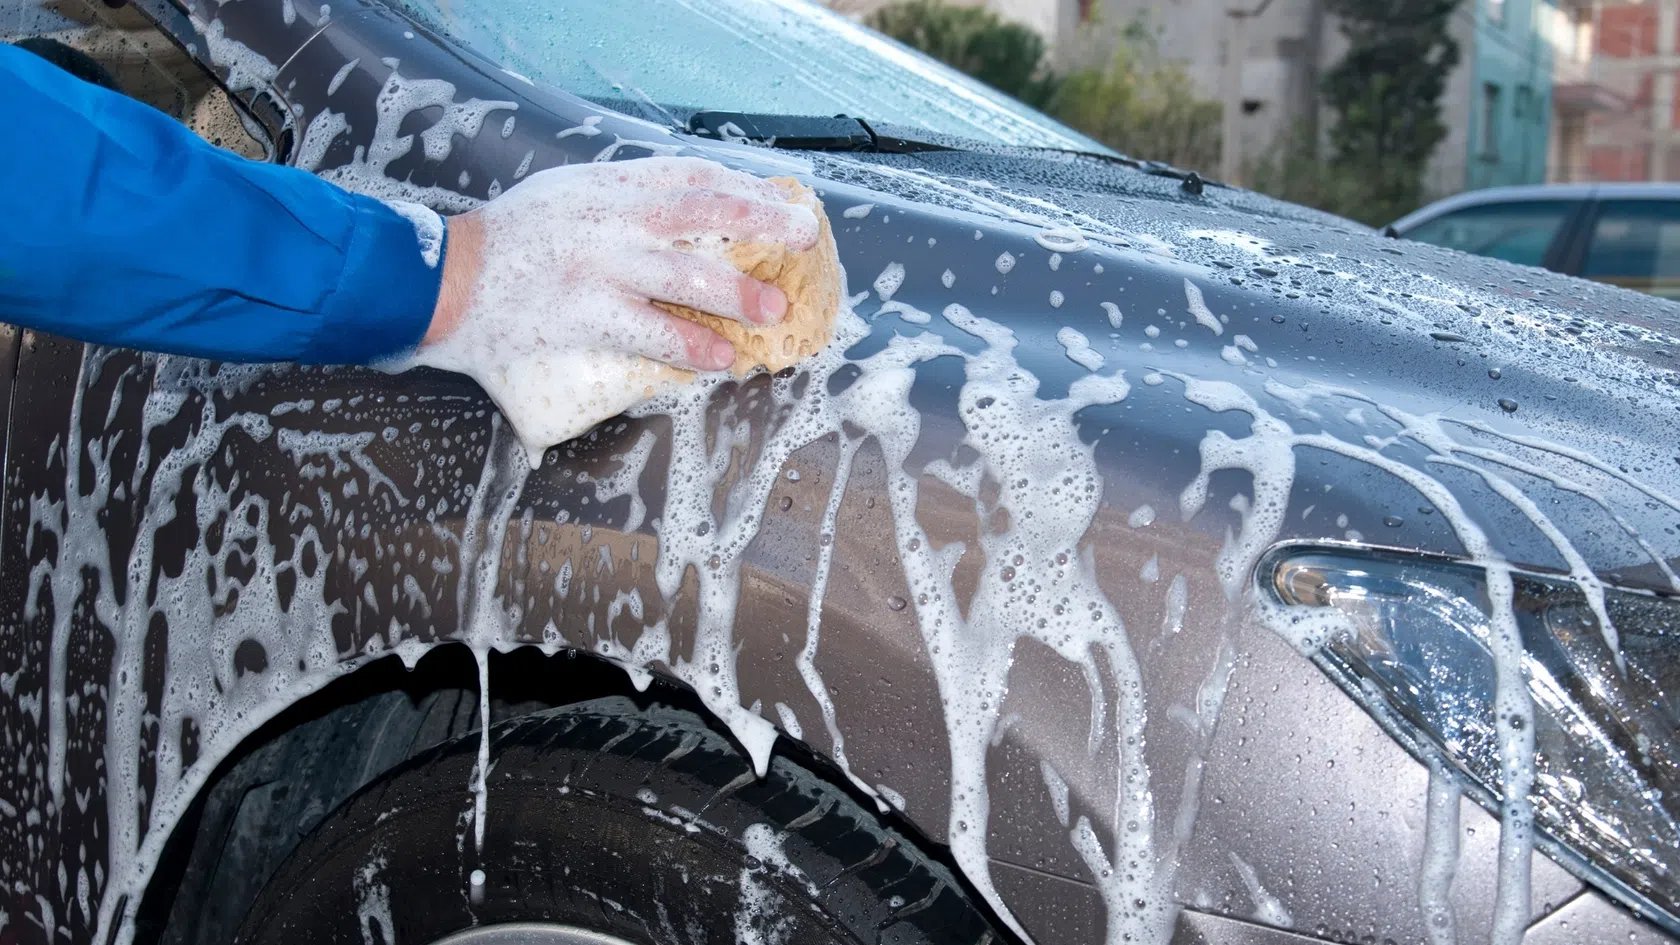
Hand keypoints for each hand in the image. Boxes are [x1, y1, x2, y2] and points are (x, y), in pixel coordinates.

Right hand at [422, 156, 819, 370]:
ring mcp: (599, 268)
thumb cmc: (507, 242)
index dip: (743, 186)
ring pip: (686, 276)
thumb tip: (681, 216)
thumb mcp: (565, 196)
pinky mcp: (584, 315)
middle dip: (760, 222)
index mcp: (607, 187)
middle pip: (703, 214)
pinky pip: (650, 332)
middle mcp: (609, 220)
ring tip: (775, 310)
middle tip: (802, 236)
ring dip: (737, 294)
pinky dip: (690, 345)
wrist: (442, 280)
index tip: (780, 198)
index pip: (691, 176)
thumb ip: (619, 202)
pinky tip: (722, 357)